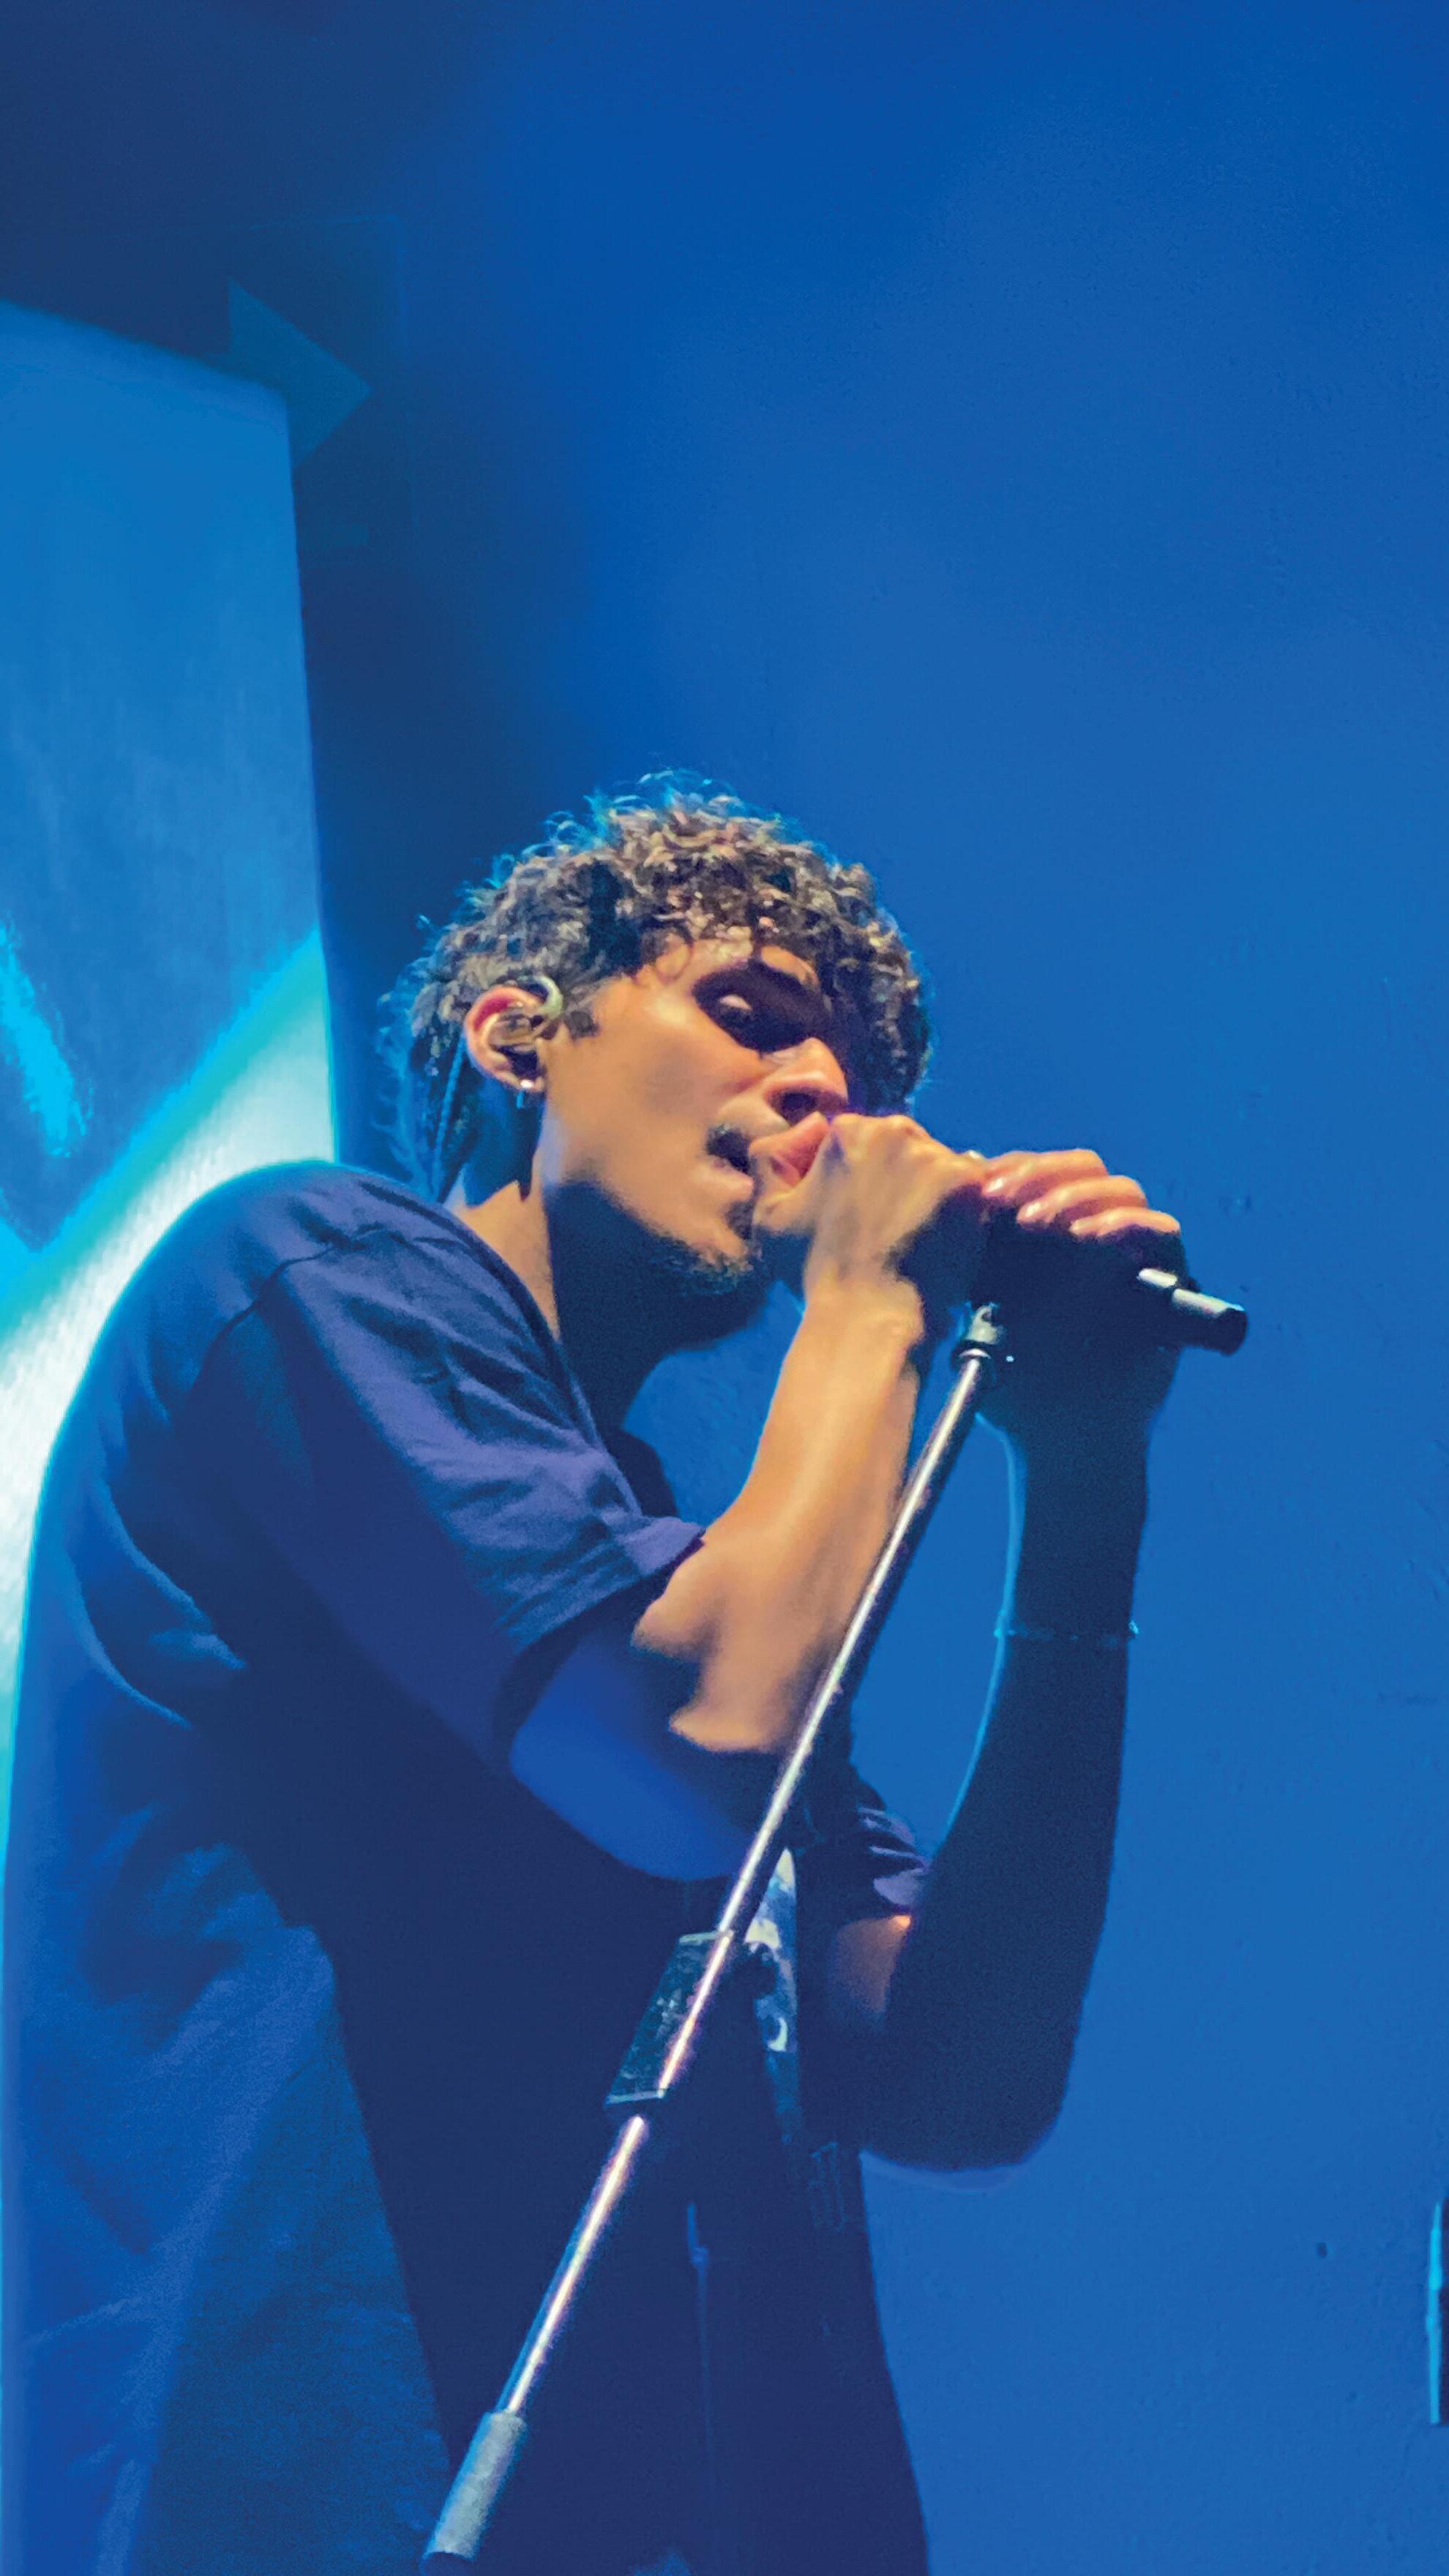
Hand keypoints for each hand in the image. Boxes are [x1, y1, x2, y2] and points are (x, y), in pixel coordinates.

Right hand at [751, 1110, 988, 1338]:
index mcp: (846, 1131)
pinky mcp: (968, 1183)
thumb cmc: (816, 1274)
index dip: (867, 1180)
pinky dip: (965, 1212)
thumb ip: (773, 1158)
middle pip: (910, 1146)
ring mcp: (933, 1155)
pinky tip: (945, 1242)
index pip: (869, 1139)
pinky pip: (976, 1187)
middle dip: (905, 1181)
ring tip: (920, 1241)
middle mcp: (892, 1130)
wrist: (866, 1319)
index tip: (865, 1218)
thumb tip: (812, 1124)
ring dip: (936, 1195)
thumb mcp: (769, 1214)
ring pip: (943, 1166)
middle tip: (894, 1232)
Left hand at [970, 1149, 1185, 1460]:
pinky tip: (1090, 1237)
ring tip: (1038, 1222)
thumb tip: (947, 1192)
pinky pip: (1162, 1230)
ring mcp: (1135, 1253)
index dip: (1014, 1169)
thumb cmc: (1015, 1384)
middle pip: (1083, 1169)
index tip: (979, 1186)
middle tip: (1003, 1197)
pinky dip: (1127, 1225)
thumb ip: (972, 1259)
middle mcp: (1096, 1234)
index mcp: (1051, 1233)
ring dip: (1078, 1197)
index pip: (1042, 1172)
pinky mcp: (1170, 1278)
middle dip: (1042, 1175)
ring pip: (1121, 1192)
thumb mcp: (981, 1312)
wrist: (1060, 1442)